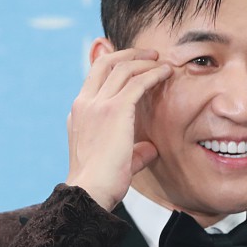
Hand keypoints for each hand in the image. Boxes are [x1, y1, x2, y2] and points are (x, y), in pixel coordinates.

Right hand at [65, 48, 172, 209]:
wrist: (90, 191)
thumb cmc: (101, 183)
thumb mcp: (114, 158)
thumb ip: (132, 149)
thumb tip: (150, 149)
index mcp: (79, 112)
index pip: (95, 76)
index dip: (115, 64)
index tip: (136, 63)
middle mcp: (85, 103)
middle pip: (106, 63)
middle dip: (130, 54)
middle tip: (151, 55)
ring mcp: (98, 104)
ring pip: (123, 68)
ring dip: (145, 62)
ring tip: (162, 61)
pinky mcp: (115, 110)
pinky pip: (137, 82)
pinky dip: (153, 74)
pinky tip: (167, 73)